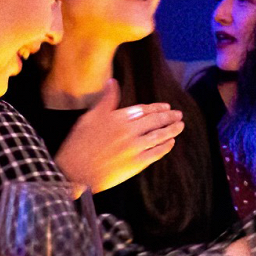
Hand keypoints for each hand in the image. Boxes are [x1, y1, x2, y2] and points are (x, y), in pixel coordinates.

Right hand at [54, 79, 184, 192]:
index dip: (157, 107)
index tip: (167, 106)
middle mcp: (129, 131)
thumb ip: (106, 100)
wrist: (75, 173)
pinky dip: (165, 147)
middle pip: (155, 121)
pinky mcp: (136, 164)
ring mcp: (134, 148)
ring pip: (158, 136)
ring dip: (171, 130)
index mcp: (118, 118)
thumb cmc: (79, 145)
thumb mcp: (89, 117)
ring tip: (180, 126)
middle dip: (169, 117)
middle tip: (179, 115)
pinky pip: (156, 153)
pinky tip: (171, 143)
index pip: (144, 110)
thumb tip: (112, 82)